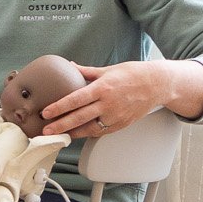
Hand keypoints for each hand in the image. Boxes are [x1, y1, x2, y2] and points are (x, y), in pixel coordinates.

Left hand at [40, 61, 167, 138]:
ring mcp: (115, 116)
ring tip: (57, 135)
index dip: (59, 107)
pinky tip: (76, 134)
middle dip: (61, 125)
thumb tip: (70, 66)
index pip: (76, 99)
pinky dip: (87, 134)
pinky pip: (101, 132)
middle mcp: (108, 104)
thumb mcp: (108, 69)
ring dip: (72, 133)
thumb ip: (87, 71)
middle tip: (45, 130)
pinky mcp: (121, 124)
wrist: (157, 85)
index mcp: (102, 88)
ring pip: (89, 129)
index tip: (46, 112)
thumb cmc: (133, 74)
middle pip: (80, 117)